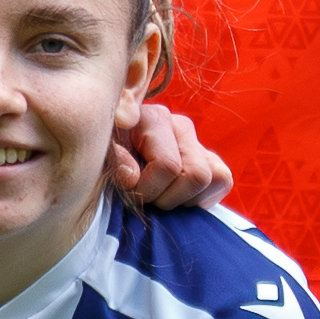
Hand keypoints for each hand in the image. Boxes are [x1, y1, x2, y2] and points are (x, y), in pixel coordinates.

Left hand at [100, 99, 232, 210]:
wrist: (100, 172)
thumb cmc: (98, 166)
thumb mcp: (96, 159)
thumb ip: (111, 158)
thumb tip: (132, 172)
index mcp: (152, 118)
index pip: (168, 166)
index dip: (148, 190)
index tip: (127, 190)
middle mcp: (179, 125)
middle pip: (195, 176)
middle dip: (167, 198)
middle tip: (145, 198)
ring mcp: (197, 143)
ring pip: (213, 178)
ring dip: (184, 199)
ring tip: (159, 198)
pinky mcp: (210, 161)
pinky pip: (222, 180)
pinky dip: (203, 198)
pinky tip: (177, 199)